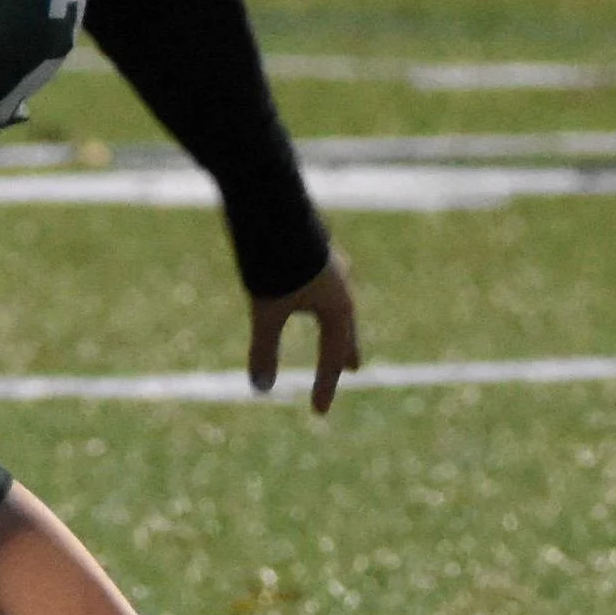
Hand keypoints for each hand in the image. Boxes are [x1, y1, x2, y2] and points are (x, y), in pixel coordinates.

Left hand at [247, 248, 360, 416]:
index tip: (318, 412)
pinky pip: (322, 281)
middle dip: (345, 349)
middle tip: (354, 367)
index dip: (324, 385)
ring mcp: (327, 264)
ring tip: (334, 326)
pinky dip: (319, 296)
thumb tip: (262, 389)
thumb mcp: (266, 309)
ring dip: (335, 321)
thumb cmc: (274, 260)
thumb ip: (264, 349)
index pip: (333, 355)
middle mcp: (341, 284)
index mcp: (338, 305)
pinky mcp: (310, 248)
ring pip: (336, 301)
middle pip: (345, 327)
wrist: (273, 202)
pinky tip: (309, 287)